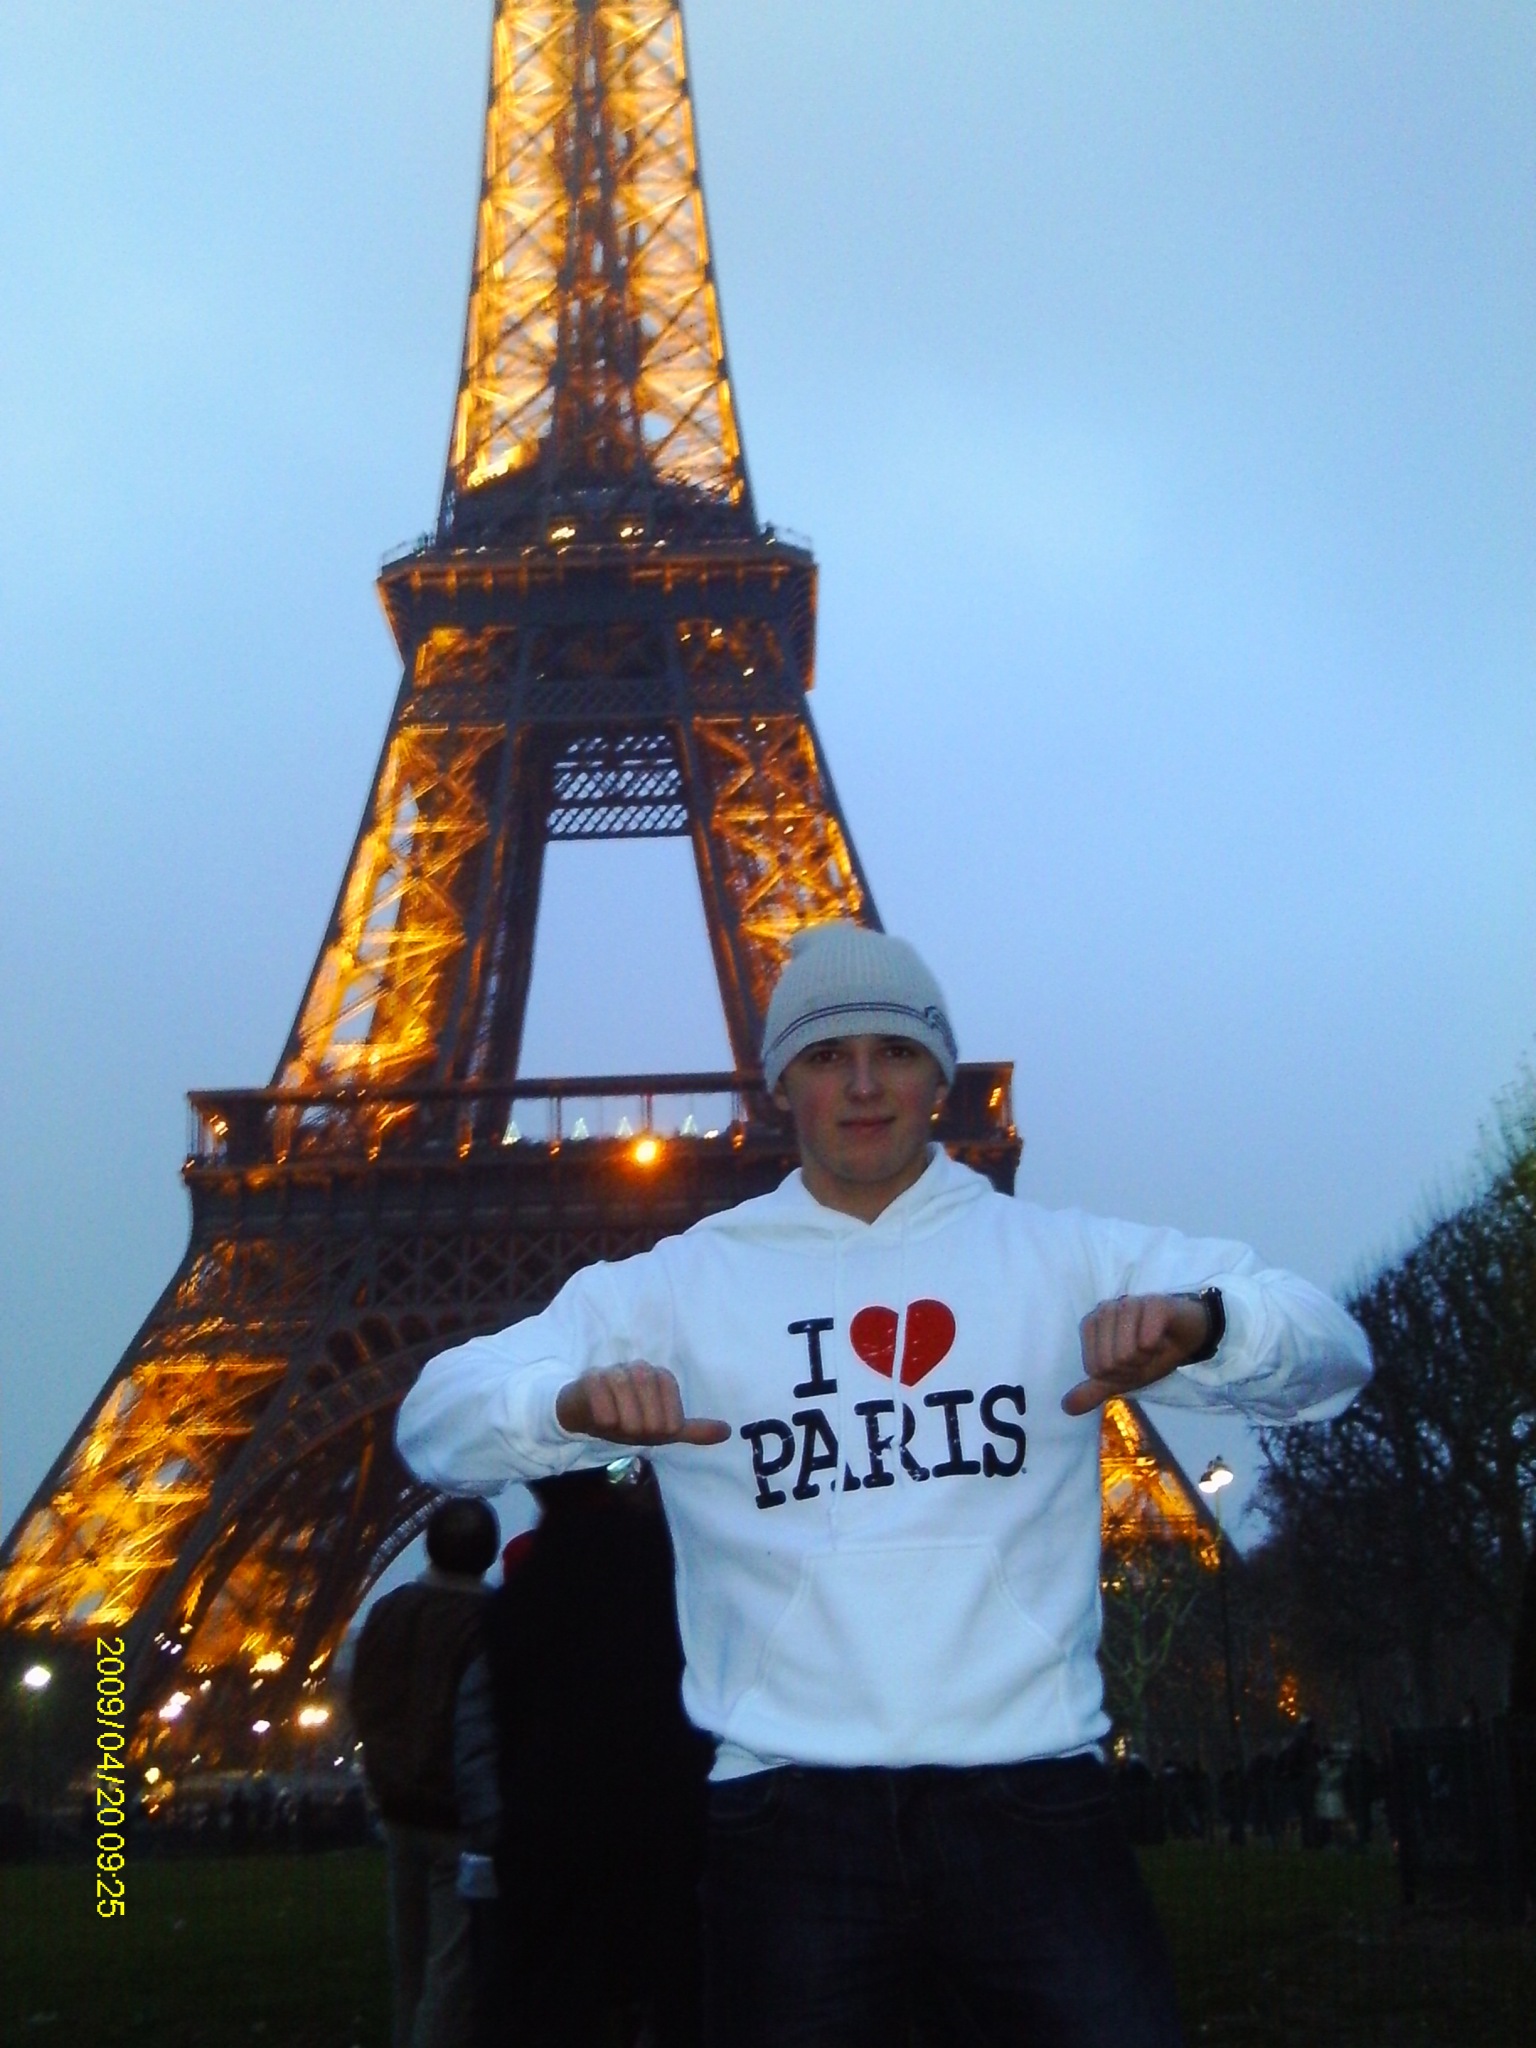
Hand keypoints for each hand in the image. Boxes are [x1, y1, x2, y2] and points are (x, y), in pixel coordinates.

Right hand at [555, 1364, 730, 1446]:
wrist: (588, 1418)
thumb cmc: (628, 1420)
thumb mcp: (661, 1430)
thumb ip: (692, 1430)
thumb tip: (727, 1432)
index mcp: (656, 1377)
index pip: (668, 1384)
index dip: (668, 1412)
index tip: (662, 1432)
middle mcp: (635, 1369)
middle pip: (646, 1382)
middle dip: (646, 1416)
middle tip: (640, 1434)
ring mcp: (610, 1372)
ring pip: (622, 1383)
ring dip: (626, 1414)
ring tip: (624, 1430)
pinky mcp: (588, 1380)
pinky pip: (597, 1387)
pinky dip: (604, 1409)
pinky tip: (605, 1423)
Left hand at [1061, 1294, 1212, 1415]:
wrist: (1185, 1337)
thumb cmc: (1149, 1353)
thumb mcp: (1120, 1378)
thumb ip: (1092, 1391)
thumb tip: (1066, 1407)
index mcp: (1090, 1325)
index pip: (1096, 1369)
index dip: (1118, 1374)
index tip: (1131, 1361)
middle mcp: (1104, 1310)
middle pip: (1110, 1362)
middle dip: (1133, 1368)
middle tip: (1144, 1354)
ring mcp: (1128, 1303)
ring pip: (1127, 1352)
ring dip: (1146, 1358)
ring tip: (1153, 1346)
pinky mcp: (1153, 1304)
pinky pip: (1147, 1339)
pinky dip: (1157, 1347)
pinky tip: (1163, 1337)